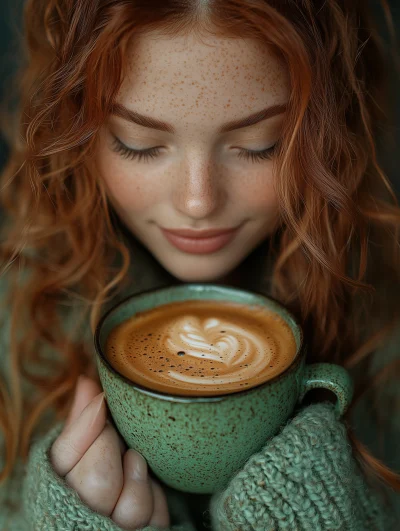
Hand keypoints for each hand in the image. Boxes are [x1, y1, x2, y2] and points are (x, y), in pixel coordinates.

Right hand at [50, 375, 169, 529]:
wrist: (123, 516)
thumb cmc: (102, 473)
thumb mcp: (87, 448)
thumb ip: (84, 421)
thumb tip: (86, 382)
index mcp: (61, 483)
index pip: (64, 456)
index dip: (86, 426)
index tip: (101, 400)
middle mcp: (82, 510)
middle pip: (95, 482)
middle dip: (112, 448)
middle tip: (119, 435)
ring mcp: (112, 528)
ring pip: (130, 508)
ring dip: (139, 476)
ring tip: (137, 459)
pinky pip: (156, 518)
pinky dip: (157, 497)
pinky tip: (151, 485)